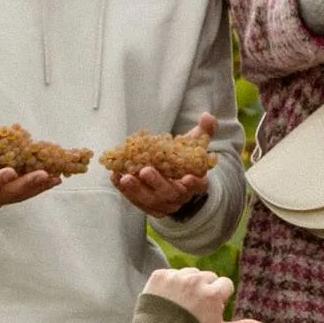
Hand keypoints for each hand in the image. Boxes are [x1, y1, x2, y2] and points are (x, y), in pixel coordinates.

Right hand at [0, 117, 61, 210]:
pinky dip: (36, 189)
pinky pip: (19, 196)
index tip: (11, 171)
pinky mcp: (0, 199)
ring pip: (14, 197)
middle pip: (3, 194)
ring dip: (36, 188)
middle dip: (24, 185)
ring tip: (55, 177)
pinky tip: (53, 180)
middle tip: (44, 174)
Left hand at [112, 109, 229, 217]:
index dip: (193, 183)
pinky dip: (125, 191)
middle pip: (170, 193)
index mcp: (197, 183)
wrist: (177, 185)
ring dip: (137, 190)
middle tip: (145, 171)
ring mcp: (163, 204)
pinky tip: (117, 178)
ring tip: (125, 177)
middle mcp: (181, 196)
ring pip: (150, 200)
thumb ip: (204, 132)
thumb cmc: (186, 163)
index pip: (198, 185)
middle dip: (157, 183)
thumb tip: (207, 116)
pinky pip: (135, 200)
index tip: (187, 178)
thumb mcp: (196, 147)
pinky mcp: (147, 206)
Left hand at [144, 267, 267, 322]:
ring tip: (179, 305)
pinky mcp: (158, 277)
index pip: (224, 284)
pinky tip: (166, 300)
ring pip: (189, 273)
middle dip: (204, 290)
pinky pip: (170, 273)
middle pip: (207, 276)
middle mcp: (195, 280)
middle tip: (193, 310)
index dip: (219, 299)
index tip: (208, 312)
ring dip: (187, 284)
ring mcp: (175, 277)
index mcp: (213, 293)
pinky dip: (169, 284)